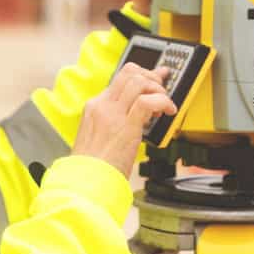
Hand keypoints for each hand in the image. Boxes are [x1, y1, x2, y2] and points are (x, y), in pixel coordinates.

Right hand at [72, 63, 175, 177]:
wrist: (85, 182)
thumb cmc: (92, 167)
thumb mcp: (96, 137)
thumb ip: (112, 122)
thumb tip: (136, 116)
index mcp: (94, 106)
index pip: (120, 78)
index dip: (142, 76)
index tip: (156, 82)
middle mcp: (102, 105)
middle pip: (129, 72)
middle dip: (151, 77)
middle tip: (161, 91)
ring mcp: (112, 114)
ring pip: (138, 81)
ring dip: (158, 89)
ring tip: (164, 105)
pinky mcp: (125, 127)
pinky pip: (147, 101)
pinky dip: (163, 101)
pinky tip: (168, 112)